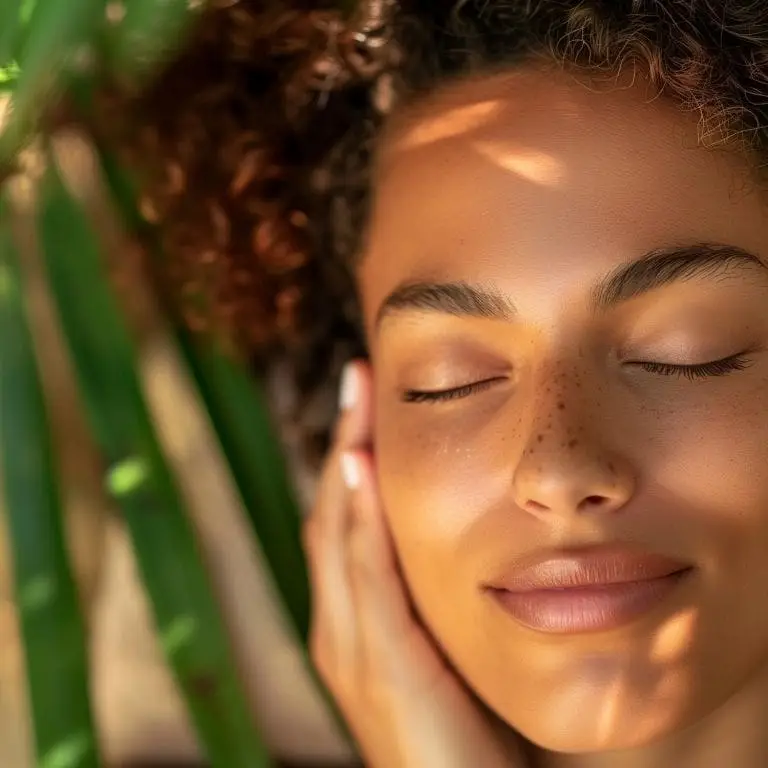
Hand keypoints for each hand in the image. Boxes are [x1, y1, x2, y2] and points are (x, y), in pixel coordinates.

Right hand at [303, 361, 528, 767]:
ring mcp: (349, 647)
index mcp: (355, 623)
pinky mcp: (378, 667)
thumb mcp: (447, 654)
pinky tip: (358, 468)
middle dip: (344, 440)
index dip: (354, 458)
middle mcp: (339, 628)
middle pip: (333, 514)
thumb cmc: (465, 740)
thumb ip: (441, 604)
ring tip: (356, 394)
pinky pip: (364, 578)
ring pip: (338, 533)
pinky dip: (357, 520)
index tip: (372, 400)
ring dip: (347, 459)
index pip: (346, 524)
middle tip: (358, 374)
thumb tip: (480, 539)